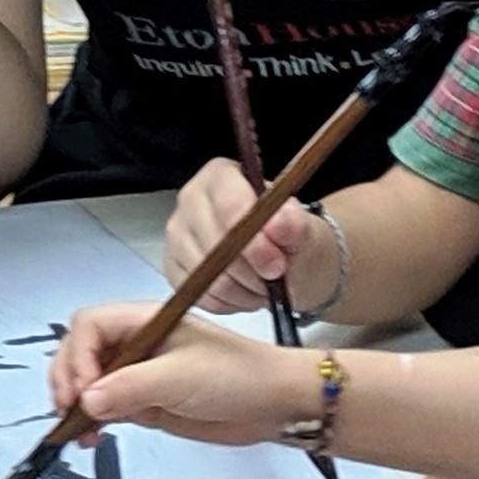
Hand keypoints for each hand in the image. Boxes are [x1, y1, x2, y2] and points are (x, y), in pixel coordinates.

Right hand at [47, 299, 303, 446]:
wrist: (273, 406)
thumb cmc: (239, 376)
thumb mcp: (181, 378)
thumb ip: (130, 388)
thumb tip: (87, 400)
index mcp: (144, 320)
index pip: (89, 326)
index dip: (77, 356)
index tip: (83, 390)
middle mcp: (136, 342)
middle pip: (79, 352)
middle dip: (68, 380)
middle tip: (71, 411)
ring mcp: (137, 373)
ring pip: (87, 382)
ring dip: (75, 405)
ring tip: (79, 431)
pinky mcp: (143, 401)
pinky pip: (103, 407)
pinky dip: (90, 421)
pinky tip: (91, 437)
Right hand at [164, 159, 327, 312]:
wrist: (286, 263)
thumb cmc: (292, 240)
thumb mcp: (306, 231)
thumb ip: (296, 225)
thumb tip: (278, 224)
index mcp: (222, 176)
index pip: (229, 204)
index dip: (255, 242)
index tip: (277, 265)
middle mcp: (191, 198)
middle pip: (214, 244)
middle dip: (251, 271)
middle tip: (274, 277)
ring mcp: (177, 234)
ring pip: (206, 276)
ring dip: (242, 290)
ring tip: (262, 285)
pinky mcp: (172, 267)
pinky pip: (199, 295)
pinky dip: (227, 302)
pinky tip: (243, 291)